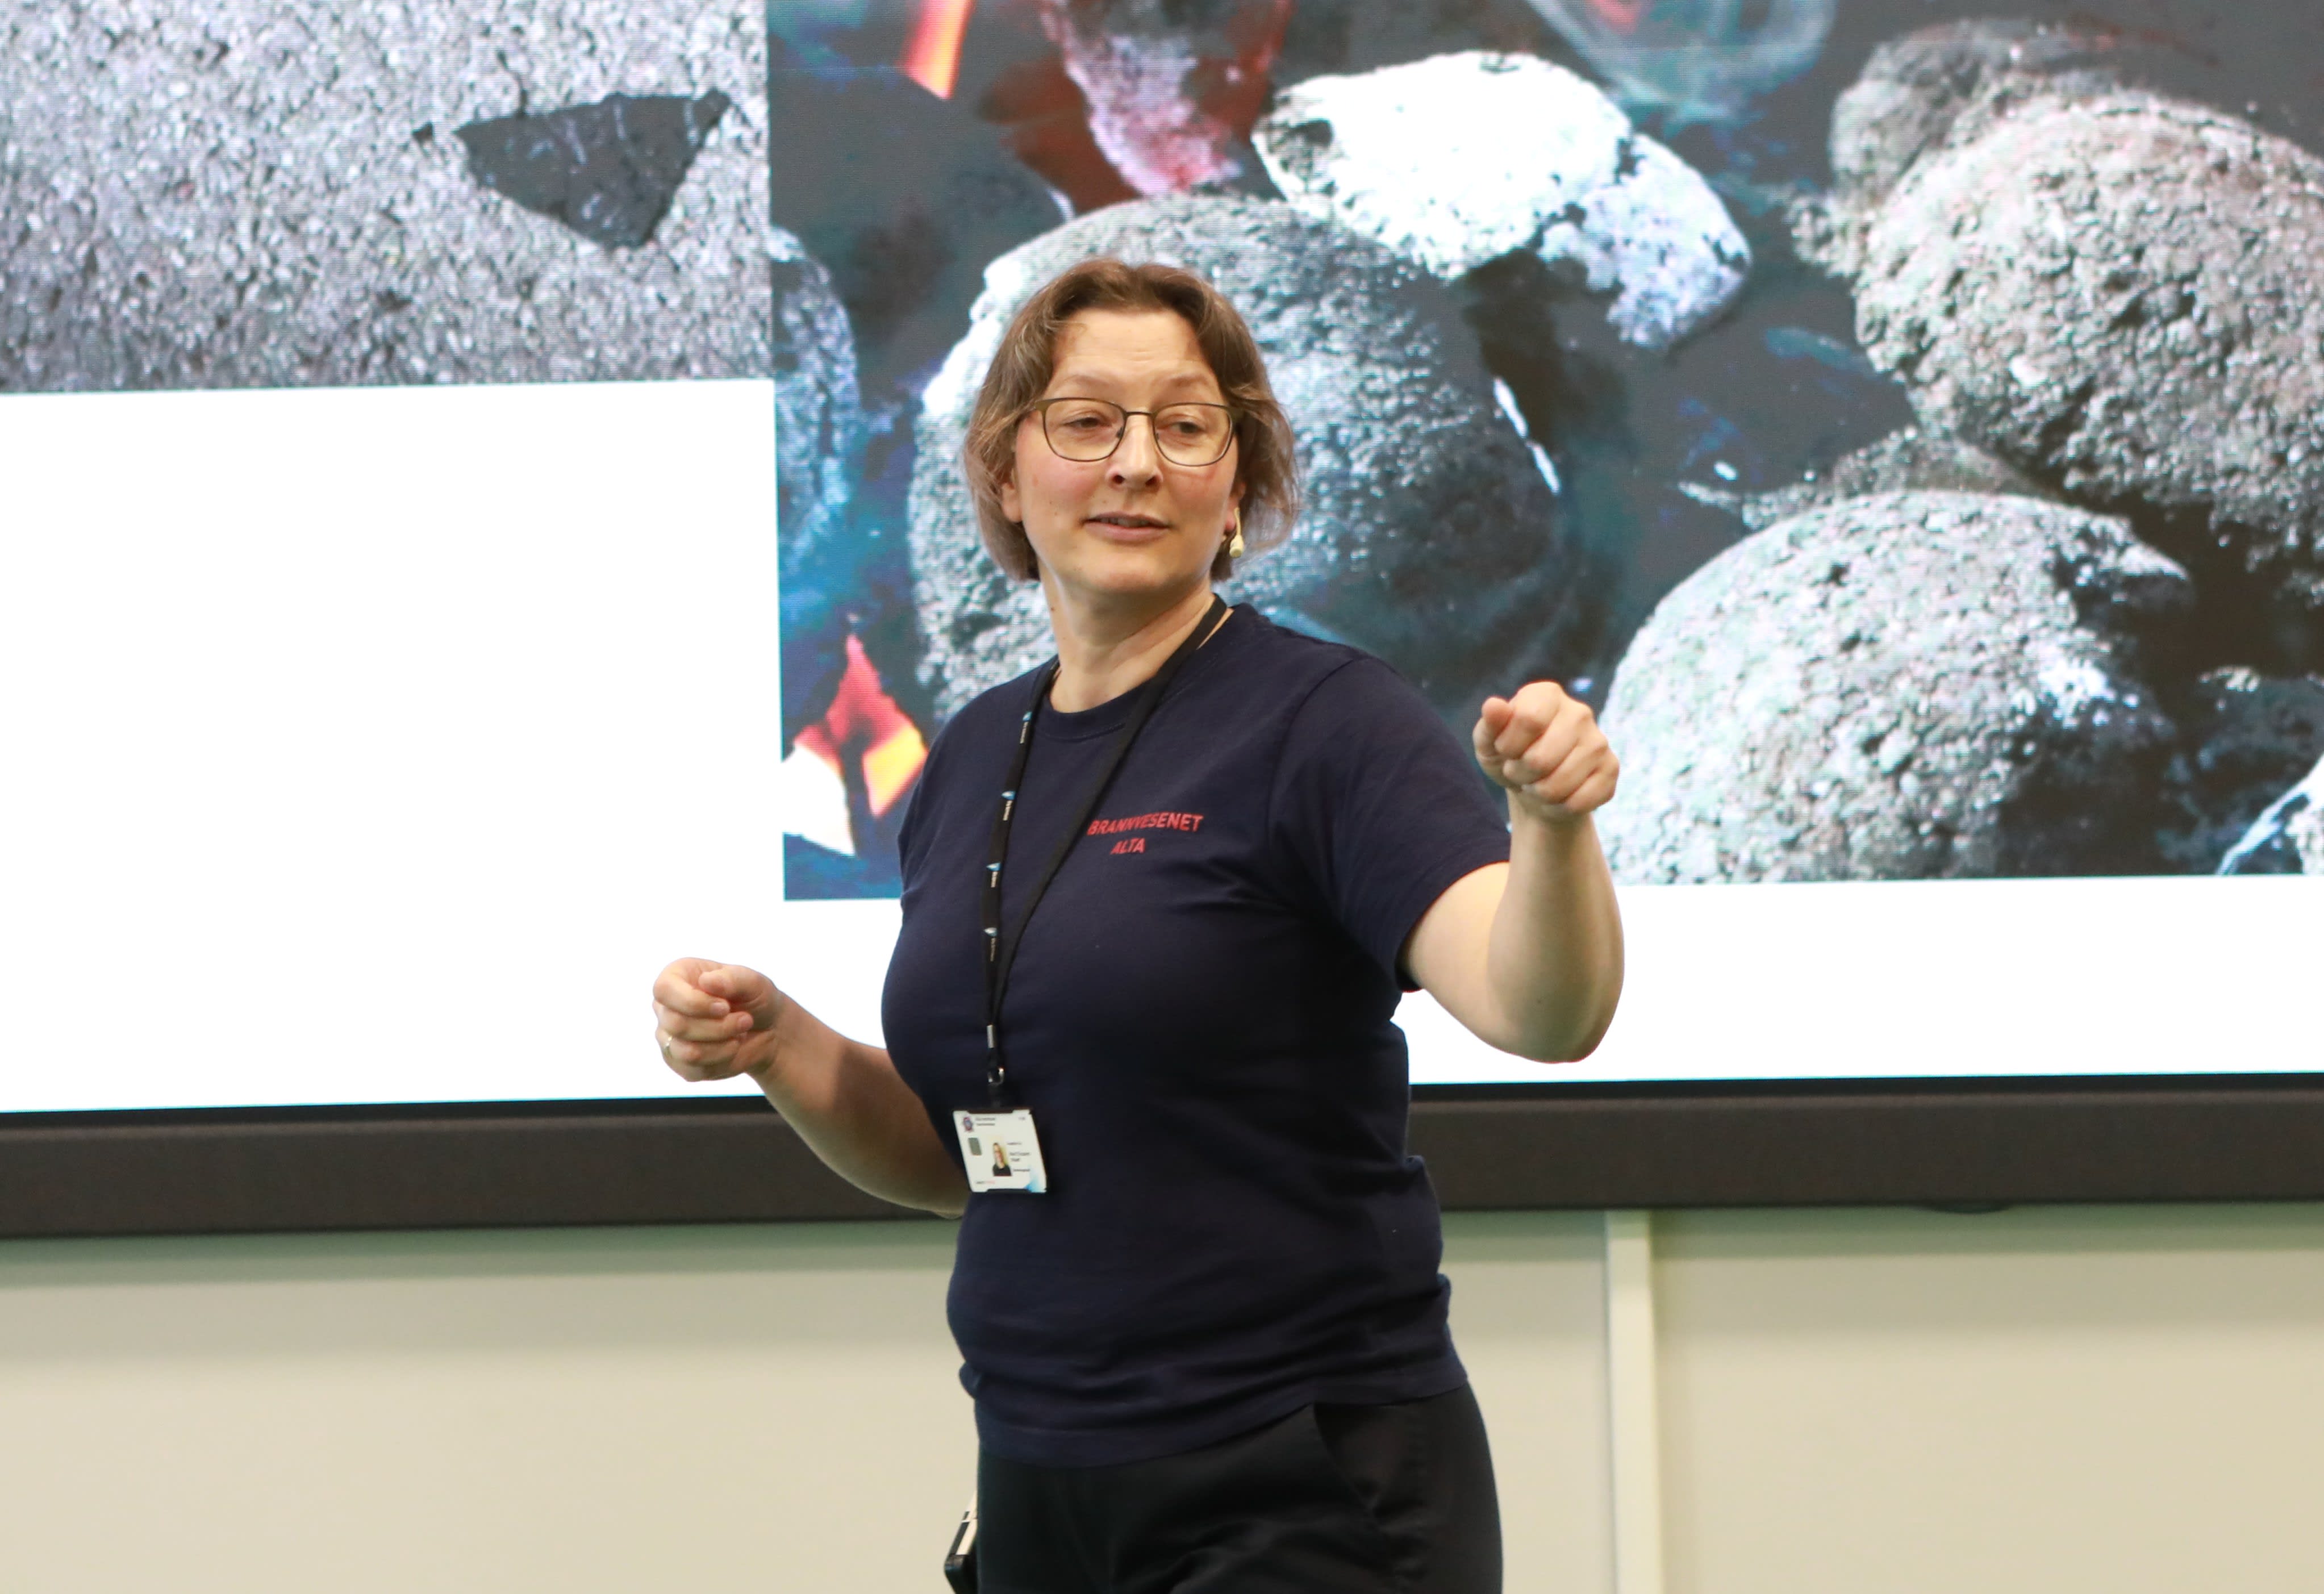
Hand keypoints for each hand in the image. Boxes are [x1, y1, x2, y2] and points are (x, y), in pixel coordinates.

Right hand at [652, 958, 783, 1081]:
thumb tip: (706, 981)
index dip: (693, 1002)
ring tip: (741, 1033)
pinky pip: (693, 1069)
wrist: (767, 1029)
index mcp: (676, 977)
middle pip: (676, 1023)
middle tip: (745, 1020)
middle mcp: (665, 1007)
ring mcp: (668, 1037)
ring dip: (722, 1044)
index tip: (725, 1006)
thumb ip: (731, 978)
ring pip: (685, 1051)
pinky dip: (722, 1060)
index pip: (664, 990)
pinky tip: (733, 1047)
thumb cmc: (754, 998)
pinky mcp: (678, 1062)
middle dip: (719, 1026)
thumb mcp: (752, 982)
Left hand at [1473, 682, 1618, 823]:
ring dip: (1539, 793)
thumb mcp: (1489, 743)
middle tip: (1521, 771)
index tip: (1505, 750)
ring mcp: (1599, 741)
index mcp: (1547, 694)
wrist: (1534, 787)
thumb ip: (1489, 724)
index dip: (1508, 746)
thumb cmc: (1510, 757)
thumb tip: (1493, 705)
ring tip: (1538, 782)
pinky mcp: (1611, 769)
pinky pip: (1579, 801)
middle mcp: (1579, 712)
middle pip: (1540, 759)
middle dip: (1521, 774)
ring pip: (1559, 784)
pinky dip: (1560, 806)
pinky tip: (1559, 796)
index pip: (1527, 719)